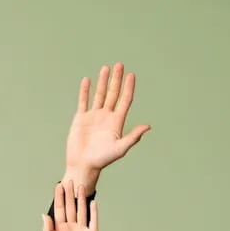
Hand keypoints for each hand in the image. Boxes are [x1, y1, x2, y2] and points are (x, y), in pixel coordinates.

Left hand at [42, 181, 98, 230]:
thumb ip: (48, 230)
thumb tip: (44, 215)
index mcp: (60, 230)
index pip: (59, 210)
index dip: (59, 198)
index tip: (58, 186)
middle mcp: (72, 228)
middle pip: (71, 207)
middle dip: (69, 195)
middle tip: (69, 180)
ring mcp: (83, 230)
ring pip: (82, 211)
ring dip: (81, 199)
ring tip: (81, 187)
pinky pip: (93, 220)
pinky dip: (93, 211)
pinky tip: (93, 201)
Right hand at [63, 62, 150, 192]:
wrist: (83, 165)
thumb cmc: (102, 160)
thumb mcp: (120, 149)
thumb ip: (133, 137)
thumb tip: (148, 126)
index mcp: (116, 122)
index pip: (125, 101)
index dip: (128, 88)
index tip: (131, 75)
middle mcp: (106, 117)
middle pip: (113, 94)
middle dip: (116, 80)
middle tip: (119, 64)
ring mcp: (94, 116)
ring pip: (99, 95)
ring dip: (102, 82)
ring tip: (105, 68)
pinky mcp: (81, 119)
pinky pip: (83, 101)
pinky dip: (85, 91)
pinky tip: (87, 81)